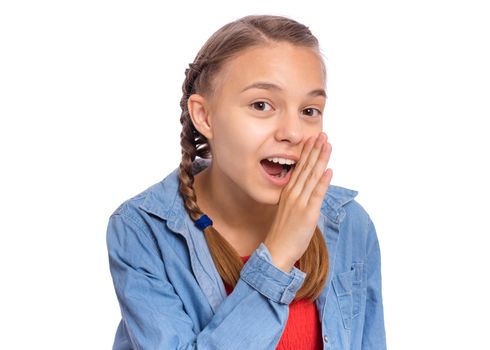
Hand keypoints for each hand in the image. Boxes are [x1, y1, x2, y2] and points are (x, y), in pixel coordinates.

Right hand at [264, 132, 332, 271]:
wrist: (276, 251)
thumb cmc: (283, 234)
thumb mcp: (289, 211)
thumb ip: (298, 199)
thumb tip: (309, 191)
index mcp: (288, 193)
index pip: (300, 168)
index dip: (307, 153)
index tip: (313, 140)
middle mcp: (293, 194)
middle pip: (306, 168)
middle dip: (315, 150)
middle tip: (322, 134)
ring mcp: (300, 203)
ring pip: (312, 177)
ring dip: (320, 159)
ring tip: (326, 145)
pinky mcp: (307, 214)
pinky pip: (316, 195)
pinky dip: (323, 182)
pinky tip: (328, 170)